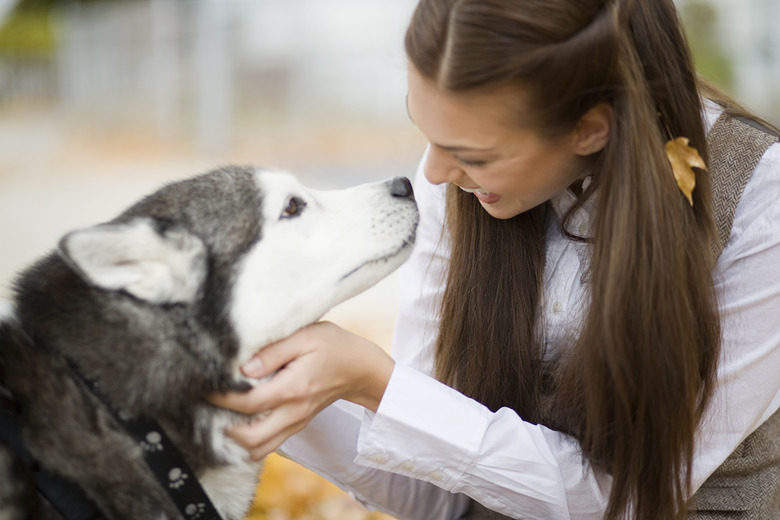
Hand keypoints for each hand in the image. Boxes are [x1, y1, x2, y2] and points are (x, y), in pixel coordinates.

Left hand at [208, 321, 394, 459]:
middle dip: (223, 428)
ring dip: (236, 440)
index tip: (202, 387)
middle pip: (251, 438)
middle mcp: (294, 412)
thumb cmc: (333, 345)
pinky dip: (250, 441)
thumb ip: (273, 351)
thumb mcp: (306, 335)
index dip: (221, 398)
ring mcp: (296, 422)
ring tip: (221, 418)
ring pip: (259, 450)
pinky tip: (239, 422)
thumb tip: (244, 368)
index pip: (248, 402)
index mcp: (294, 387)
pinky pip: (269, 445)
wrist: (360, 368)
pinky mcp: (297, 426)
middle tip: (208, 408)